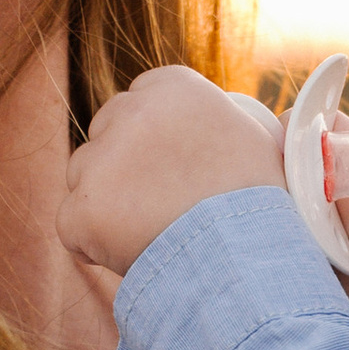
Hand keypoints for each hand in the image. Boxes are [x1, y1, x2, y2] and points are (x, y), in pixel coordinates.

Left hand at [58, 67, 283, 285]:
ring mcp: (102, 160)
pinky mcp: (83, 208)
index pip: (139, 101)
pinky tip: (129, 256)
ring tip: (152, 236)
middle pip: (105, 135)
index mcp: (175, 87)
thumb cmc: (265, 211)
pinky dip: (92, 245)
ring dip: (106, 206)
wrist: (248, 262)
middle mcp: (132, 110)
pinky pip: (72, 226)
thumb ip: (235, 127)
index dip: (148, 141)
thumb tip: (276, 118)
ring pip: (84, 177)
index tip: (167, 172)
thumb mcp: (262, 147)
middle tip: (157, 209)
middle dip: (122, 170)